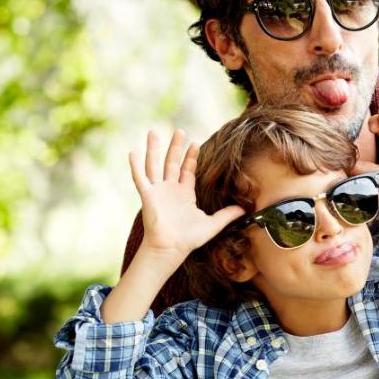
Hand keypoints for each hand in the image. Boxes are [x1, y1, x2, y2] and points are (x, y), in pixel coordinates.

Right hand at [130, 129, 244, 267]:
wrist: (171, 248)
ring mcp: (158, 191)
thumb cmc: (189, 239)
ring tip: (153, 132)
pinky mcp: (148, 196)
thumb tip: (246, 209)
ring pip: (155, 165)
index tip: (195, 143)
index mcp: (184, 194)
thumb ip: (228, 215)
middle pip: (172, 163)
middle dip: (176, 147)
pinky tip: (132, 153)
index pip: (187, 170)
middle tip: (179, 130)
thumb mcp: (213, 224)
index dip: (191, 157)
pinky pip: (140, 178)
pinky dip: (135, 166)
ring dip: (154, 149)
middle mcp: (170, 190)